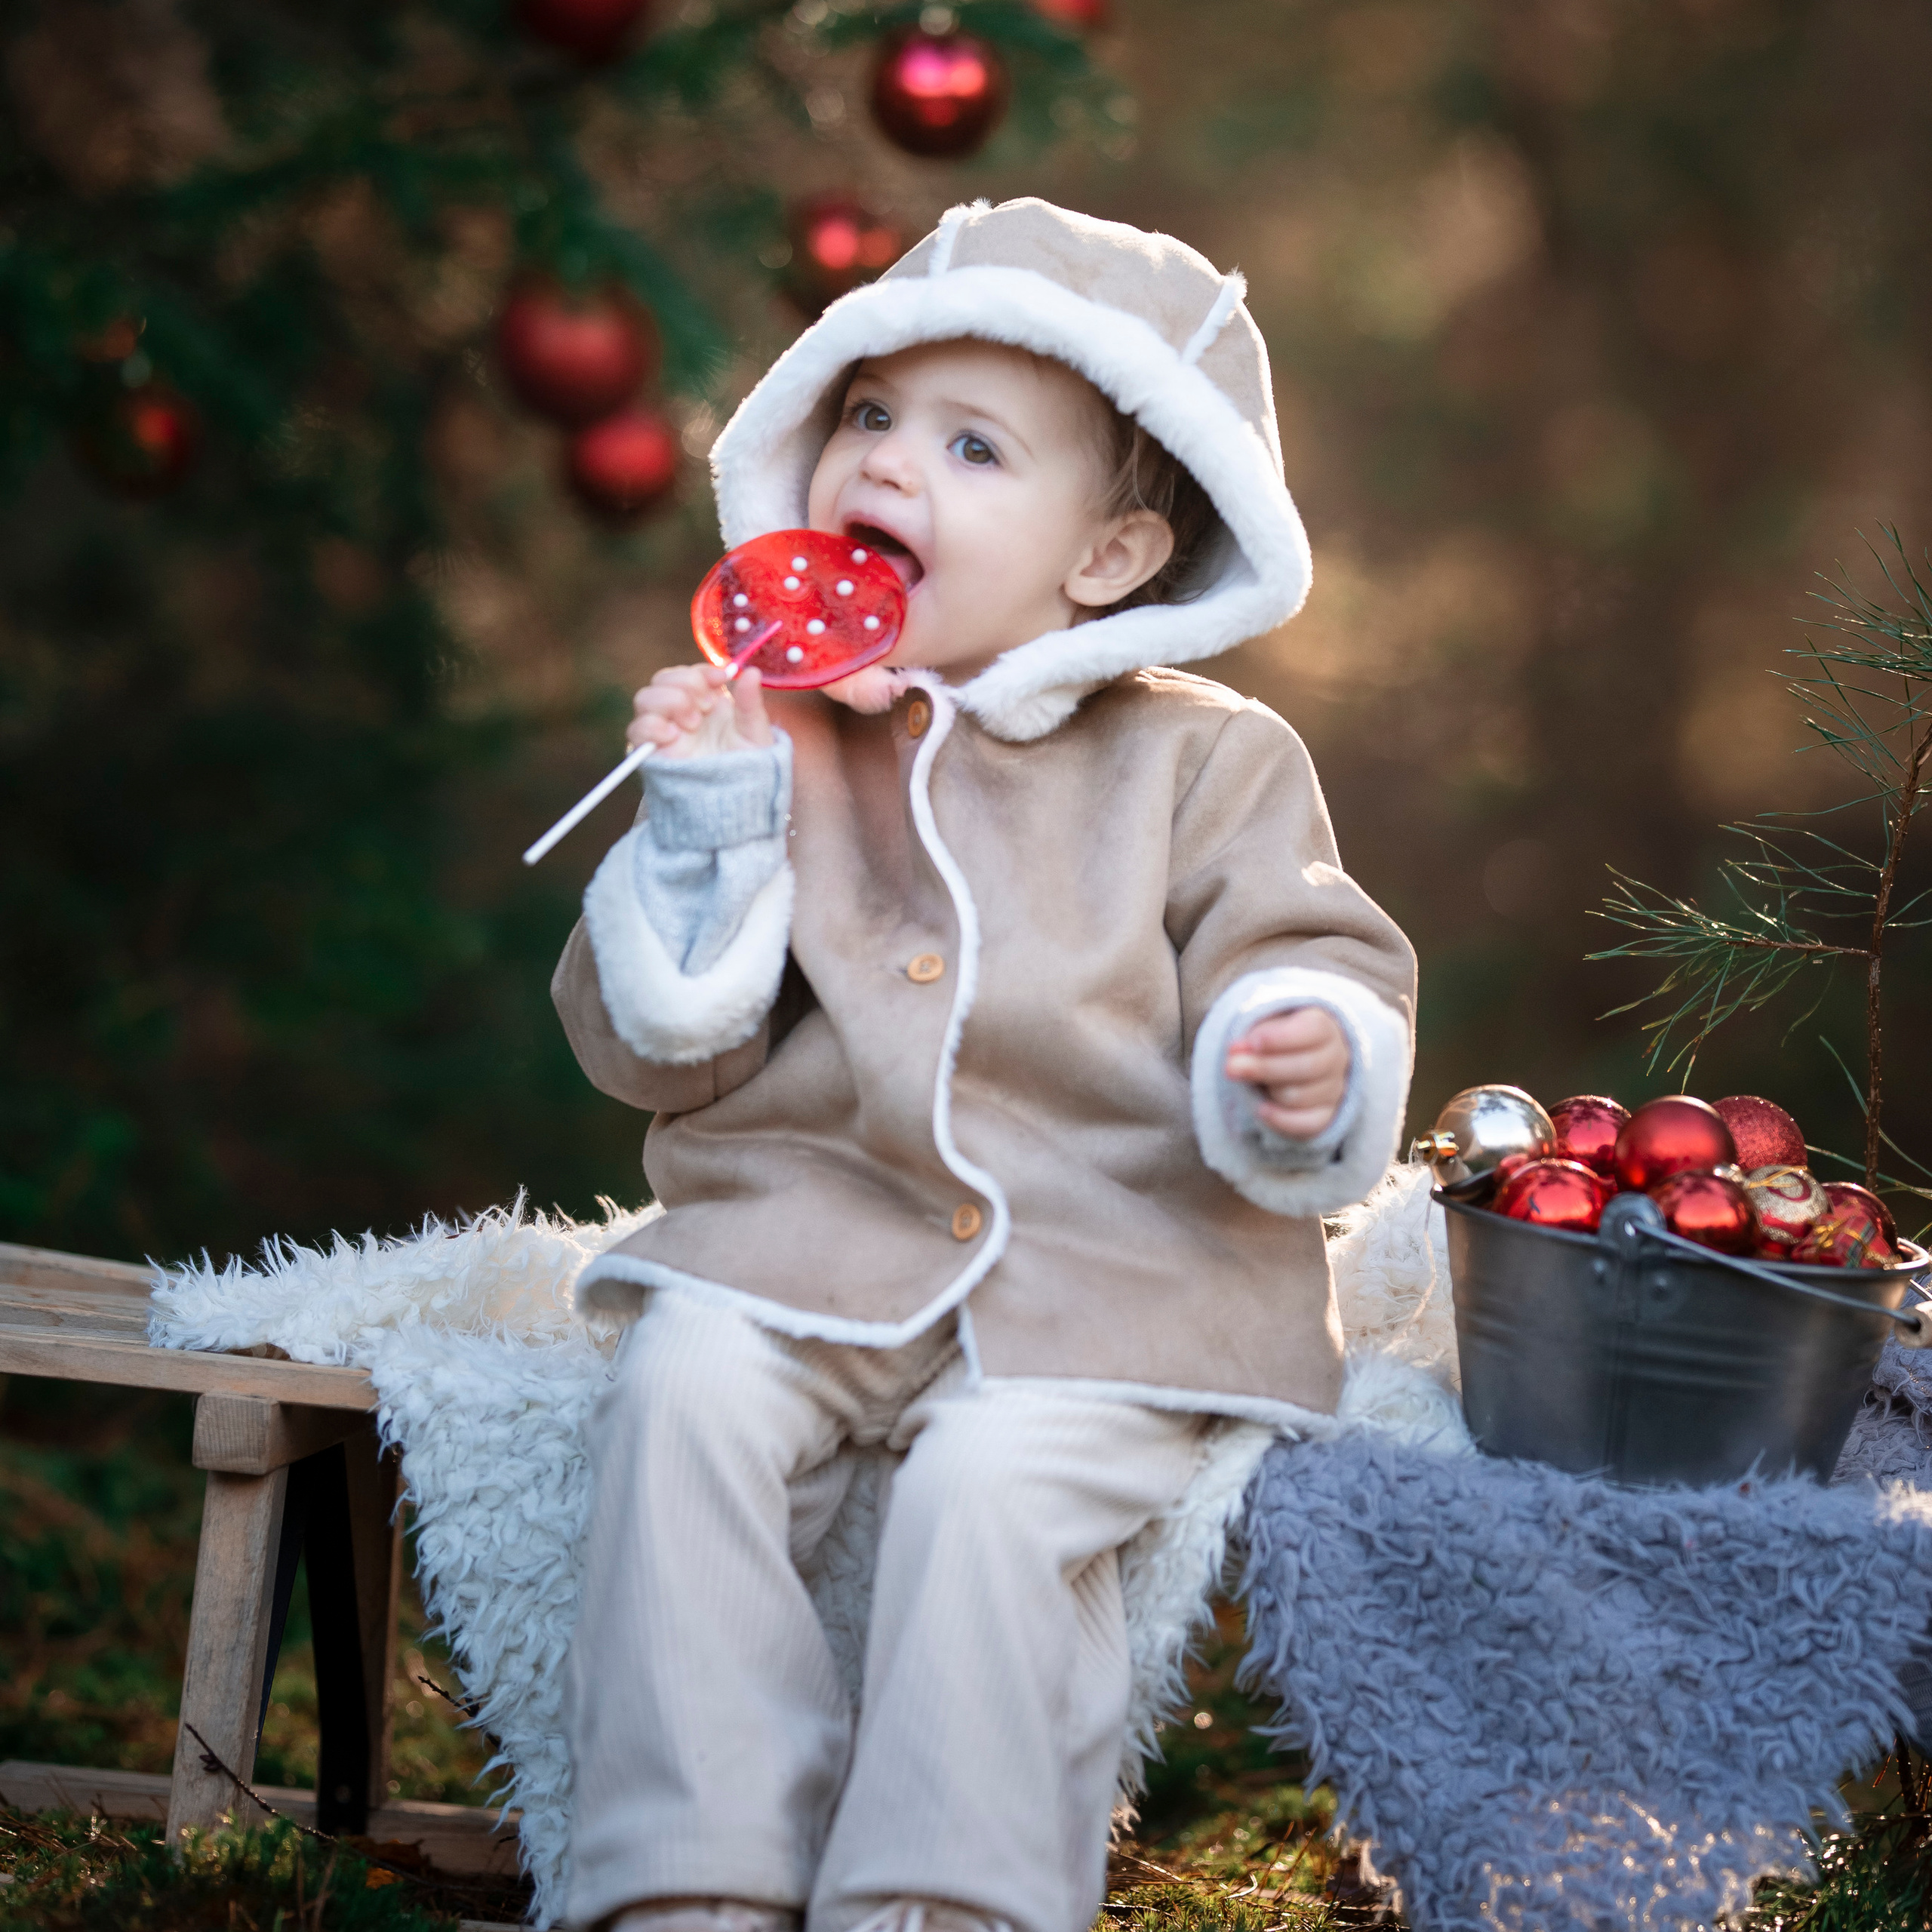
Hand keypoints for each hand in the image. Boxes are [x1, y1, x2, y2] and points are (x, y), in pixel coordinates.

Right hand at [627, 663, 772, 759]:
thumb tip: (752, 672)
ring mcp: (664, 731)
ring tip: (694, 722)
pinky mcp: (651, 752)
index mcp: (704, 703)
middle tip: (707, 706)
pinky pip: (637, 730)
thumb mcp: (755, 735)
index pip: (690, 673)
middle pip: (662, 679)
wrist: (737, 801)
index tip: (721, 677)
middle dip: (686, 684)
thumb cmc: (748, 768)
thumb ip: (750, 704)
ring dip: (670, 701)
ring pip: (645, 698)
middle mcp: (680, 713)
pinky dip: (651, 725)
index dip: (701, 671)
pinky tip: (673, 734)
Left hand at [1225, 1006, 1349, 1138]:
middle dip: (1264, 1067)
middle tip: (1230, 1067)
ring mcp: (1334, 1088)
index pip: (1314, 1030)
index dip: (1281, 1037)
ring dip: (1269, 1090)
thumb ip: (1252, 1038)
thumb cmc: (1275, 1040)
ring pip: (1302, 1096)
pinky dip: (1282, 1119)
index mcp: (1324, 1028)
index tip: (1251, 1042)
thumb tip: (1236, 1052)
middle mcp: (1336, 1058)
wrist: (1291, 1060)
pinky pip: (1309, 1124)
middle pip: (1307, 1066)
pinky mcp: (1327, 1115)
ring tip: (1252, 1084)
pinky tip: (1261, 1110)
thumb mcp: (1265, 1029)